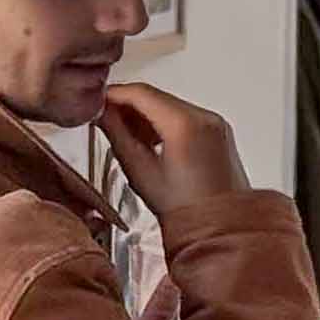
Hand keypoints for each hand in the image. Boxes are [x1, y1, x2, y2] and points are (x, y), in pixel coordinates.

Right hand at [96, 85, 248, 214]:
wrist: (221, 227)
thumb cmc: (187, 211)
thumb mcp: (140, 171)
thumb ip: (117, 135)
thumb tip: (103, 115)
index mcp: (185, 125)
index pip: (141, 93)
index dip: (114, 95)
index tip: (98, 103)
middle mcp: (205, 118)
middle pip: (157, 97)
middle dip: (129, 106)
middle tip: (107, 120)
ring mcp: (215, 123)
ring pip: (170, 105)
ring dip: (146, 115)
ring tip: (128, 137)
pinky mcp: (219, 132)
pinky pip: (186, 116)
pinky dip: (165, 123)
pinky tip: (152, 143)